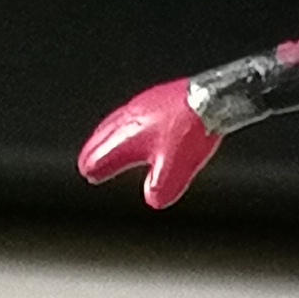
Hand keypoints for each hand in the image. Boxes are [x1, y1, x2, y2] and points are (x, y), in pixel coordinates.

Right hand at [77, 78, 223, 208]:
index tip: (88, 173)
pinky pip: (134, 111)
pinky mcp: (159, 97)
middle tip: (87, 159)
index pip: (103, 154)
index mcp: (128, 137)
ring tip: (104, 138)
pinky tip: (138, 123)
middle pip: (105, 135)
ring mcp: (145, 104)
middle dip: (95, 148)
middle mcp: (132, 118)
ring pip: (117, 121)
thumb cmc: (190, 128)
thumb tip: (153, 200)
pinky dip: (126, 122)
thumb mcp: (174, 168)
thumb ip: (160, 187)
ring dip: (107, 133)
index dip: (94, 166)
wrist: (212, 97)